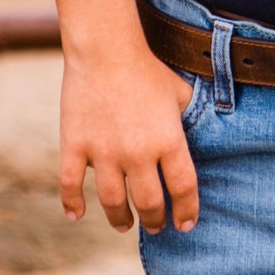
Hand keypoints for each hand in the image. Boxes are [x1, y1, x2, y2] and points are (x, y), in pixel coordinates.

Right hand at [58, 43, 199, 235]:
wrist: (106, 49)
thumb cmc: (146, 69)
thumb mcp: (180, 93)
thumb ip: (189, 119)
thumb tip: (203, 135)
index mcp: (168, 141)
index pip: (184, 189)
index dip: (187, 212)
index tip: (185, 224)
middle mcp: (138, 154)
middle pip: (150, 203)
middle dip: (155, 220)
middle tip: (155, 225)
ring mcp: (104, 153)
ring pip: (113, 202)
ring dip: (120, 219)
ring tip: (124, 225)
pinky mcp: (75, 147)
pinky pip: (71, 186)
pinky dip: (73, 205)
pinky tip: (76, 215)